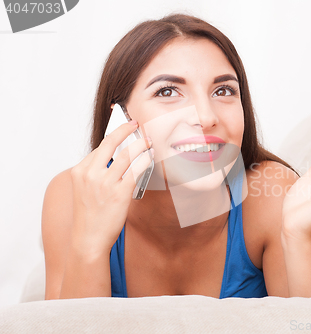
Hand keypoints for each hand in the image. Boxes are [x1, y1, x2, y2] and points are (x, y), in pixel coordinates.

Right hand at [70, 120, 152, 252]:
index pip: (100, 147)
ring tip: (148, 141)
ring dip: (140, 144)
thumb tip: (115, 161)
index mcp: (80, 172)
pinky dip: (145, 160)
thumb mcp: (85, 190)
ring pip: (127, 155)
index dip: (114, 135)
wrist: (88, 239)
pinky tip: (150, 157)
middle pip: (111, 143)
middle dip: (125, 129)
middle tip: (136, 124)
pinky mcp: (119, 193)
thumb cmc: (89, 216)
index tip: (124, 129)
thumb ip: (96, 174)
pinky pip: (136, 170)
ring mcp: (105, 183)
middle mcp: (91, 174)